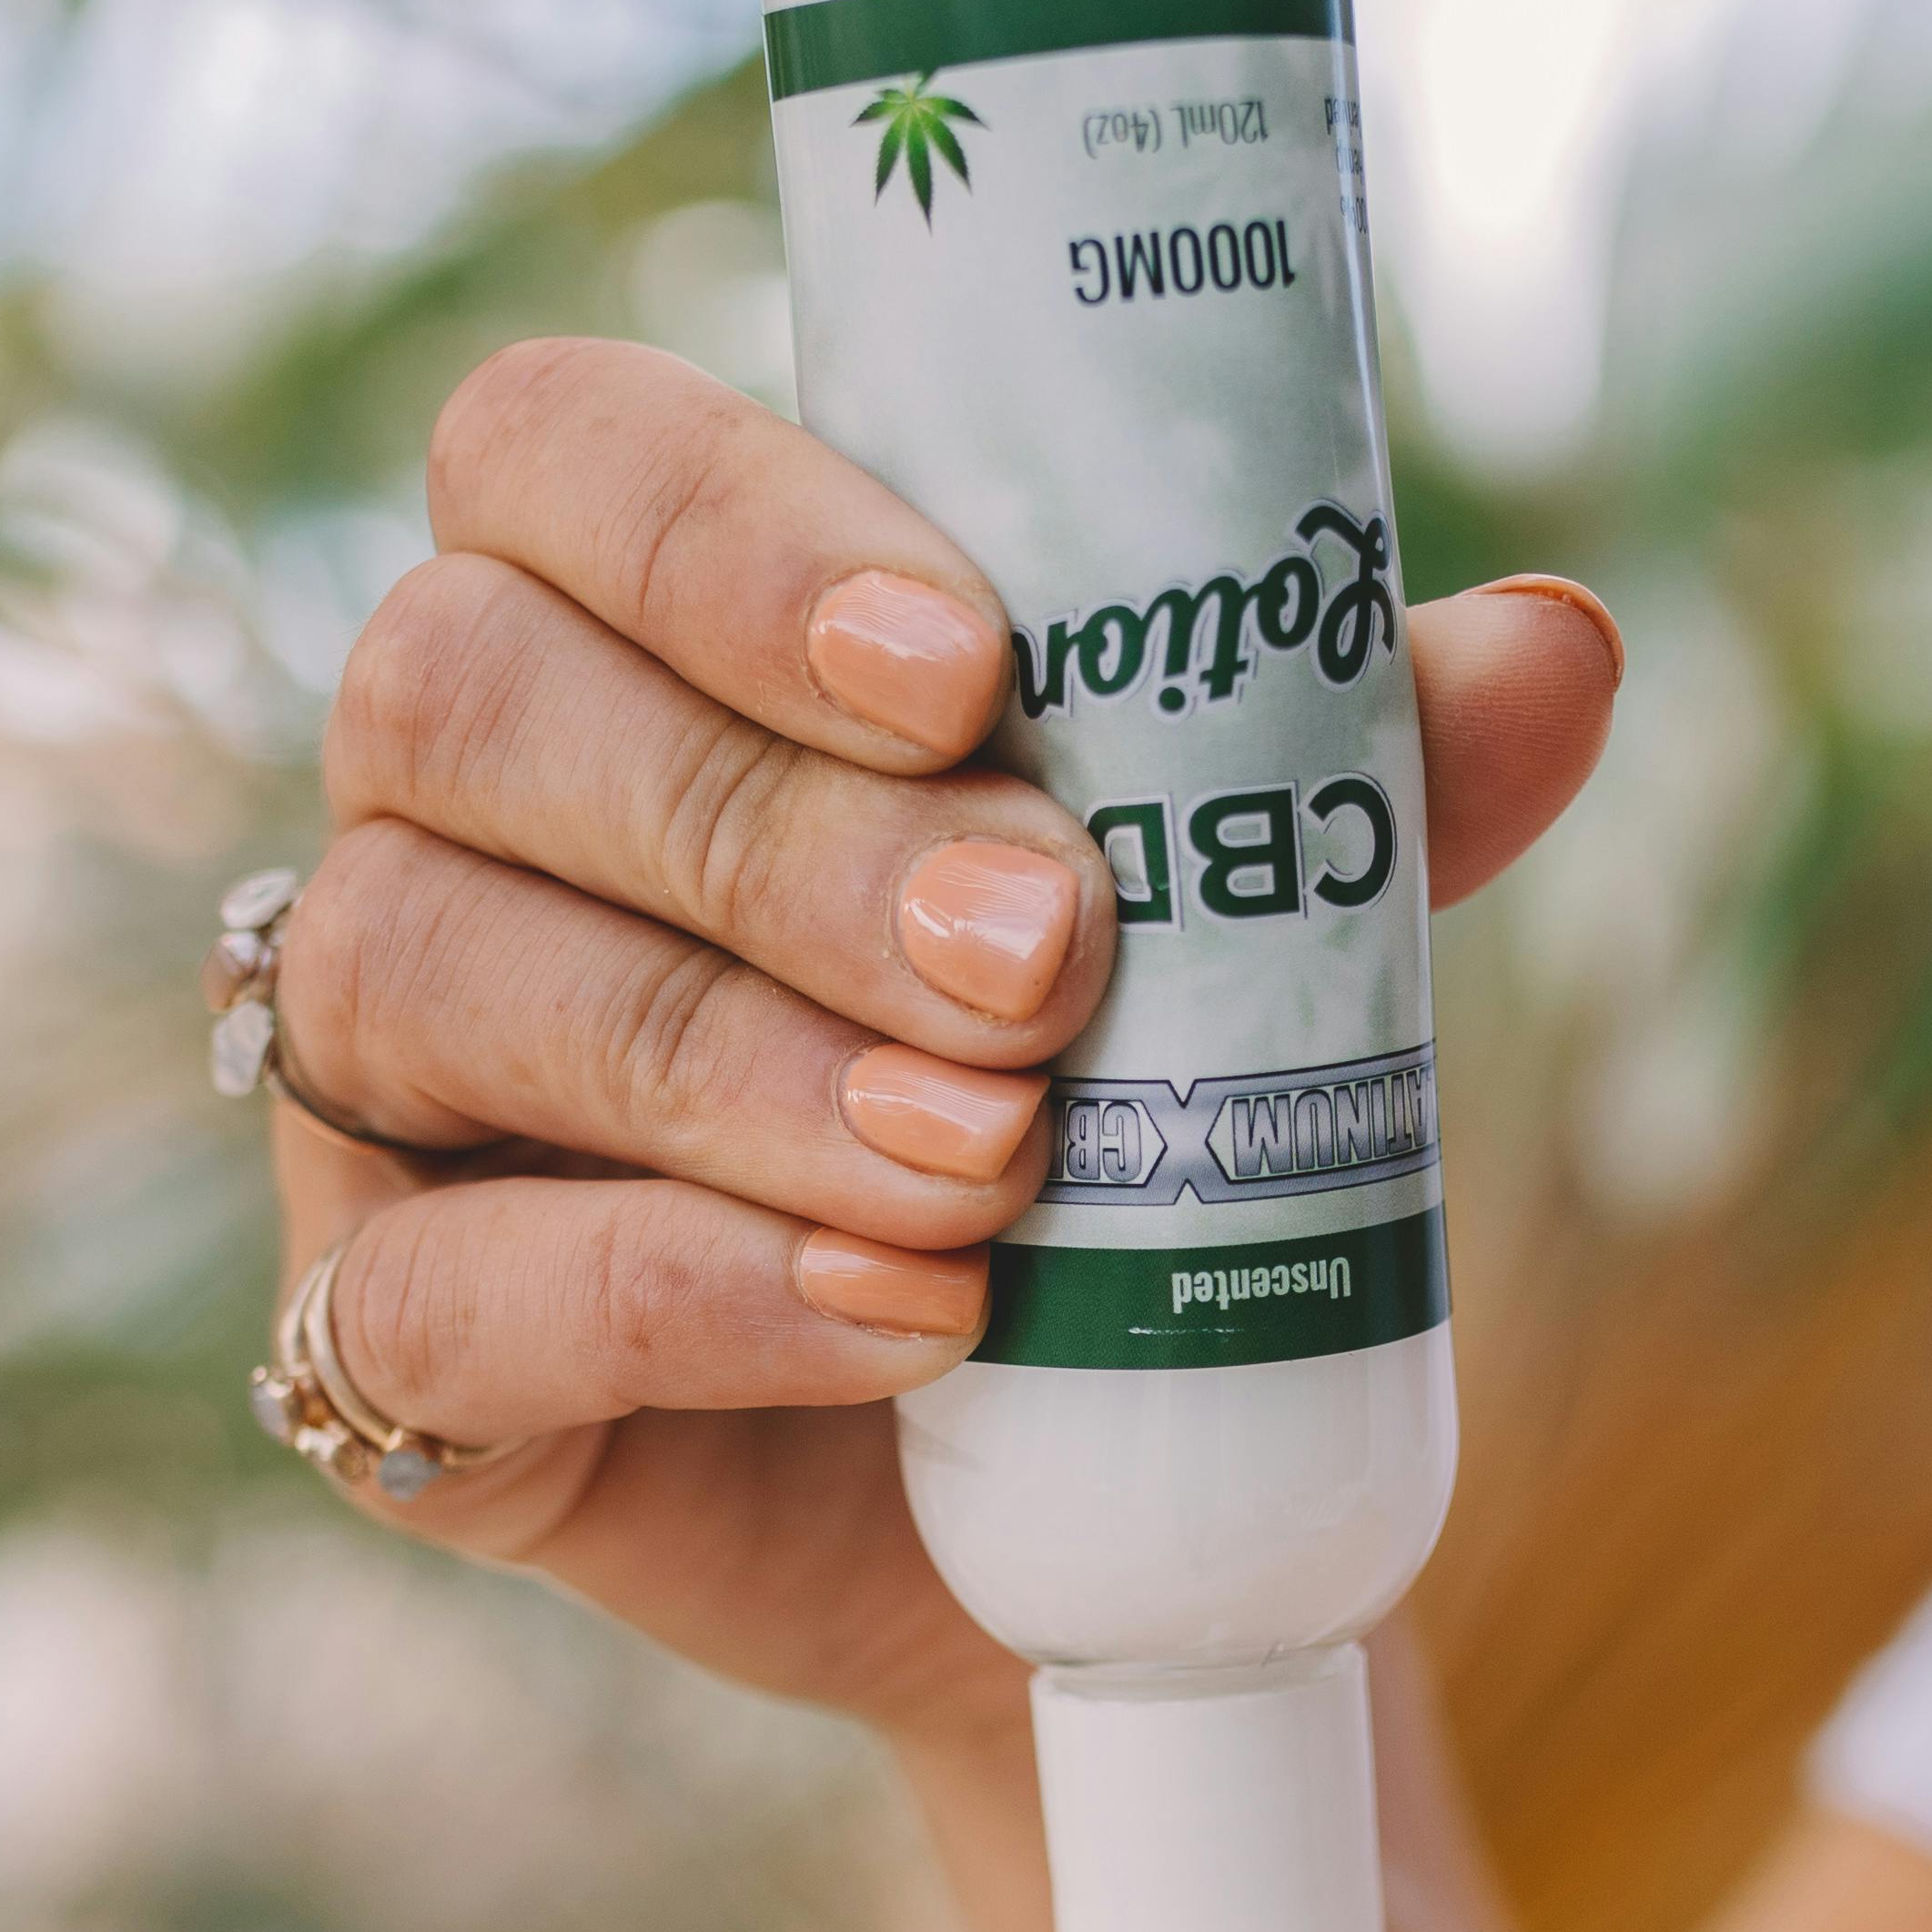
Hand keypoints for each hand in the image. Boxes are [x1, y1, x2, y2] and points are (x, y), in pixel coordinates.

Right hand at [264, 338, 1622, 1736]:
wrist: (1080, 1482)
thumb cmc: (1110, 1113)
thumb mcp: (1236, 931)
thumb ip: (1340, 782)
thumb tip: (1560, 649)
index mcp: (607, 621)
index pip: (550, 449)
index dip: (722, 531)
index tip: (971, 666)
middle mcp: (438, 808)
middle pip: (470, 699)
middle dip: (778, 832)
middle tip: (1048, 961)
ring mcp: (370, 1074)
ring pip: (426, 973)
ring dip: (736, 1064)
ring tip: (992, 1165)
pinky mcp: (377, 1328)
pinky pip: (424, 1289)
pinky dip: (672, 1293)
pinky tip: (889, 1321)